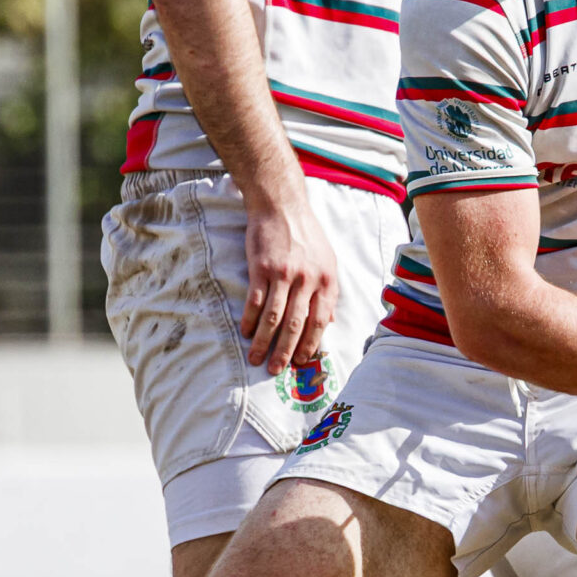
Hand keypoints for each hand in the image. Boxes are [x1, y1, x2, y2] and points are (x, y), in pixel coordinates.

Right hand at [239, 195, 338, 371]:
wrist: (282, 207)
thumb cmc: (306, 235)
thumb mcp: (327, 261)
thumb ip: (328, 293)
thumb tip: (330, 322)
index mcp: (327, 280)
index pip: (320, 322)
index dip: (310, 345)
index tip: (301, 362)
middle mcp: (307, 280)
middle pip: (296, 325)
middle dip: (285, 351)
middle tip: (276, 370)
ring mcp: (284, 274)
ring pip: (274, 317)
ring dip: (263, 341)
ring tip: (256, 358)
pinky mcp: (261, 268)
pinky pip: (255, 301)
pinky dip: (249, 320)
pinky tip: (245, 332)